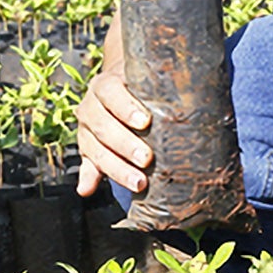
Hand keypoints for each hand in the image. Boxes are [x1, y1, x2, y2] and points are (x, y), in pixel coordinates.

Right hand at [75, 67, 152, 197]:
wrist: (123, 90)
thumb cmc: (142, 88)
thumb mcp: (145, 83)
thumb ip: (160, 88)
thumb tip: (186, 89)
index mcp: (105, 85)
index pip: (110, 93)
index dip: (126, 107)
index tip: (146, 121)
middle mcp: (91, 106)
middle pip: (102, 125)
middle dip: (125, 144)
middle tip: (147, 158)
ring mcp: (86, 130)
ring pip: (94, 148)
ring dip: (116, 167)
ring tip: (138, 183)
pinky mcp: (87, 150)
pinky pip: (86, 165)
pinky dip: (87, 178)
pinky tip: (88, 189)